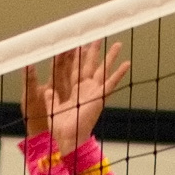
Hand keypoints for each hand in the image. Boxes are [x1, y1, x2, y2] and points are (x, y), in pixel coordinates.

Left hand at [20, 41, 128, 157]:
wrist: (66, 139)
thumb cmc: (60, 128)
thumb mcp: (52, 109)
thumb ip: (51, 98)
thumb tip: (47, 89)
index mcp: (74, 91)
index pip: (75, 68)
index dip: (77, 56)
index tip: (79, 43)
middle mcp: (85, 89)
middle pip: (90, 65)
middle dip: (94, 50)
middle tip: (98, 36)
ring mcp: (93, 92)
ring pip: (103, 70)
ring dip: (110, 57)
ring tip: (118, 44)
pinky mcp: (99, 97)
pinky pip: (111, 83)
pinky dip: (119, 74)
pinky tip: (127, 63)